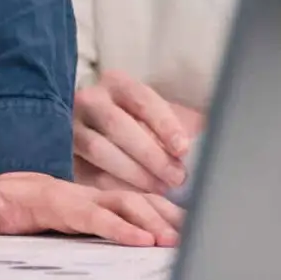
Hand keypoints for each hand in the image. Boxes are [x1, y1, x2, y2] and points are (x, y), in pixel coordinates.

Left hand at [0, 171, 183, 246]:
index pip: (90, 213)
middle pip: (123, 203)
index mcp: (55, 198)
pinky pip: (138, 205)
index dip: (116, 225)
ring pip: (136, 201)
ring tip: (188, 237)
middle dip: (150, 221)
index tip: (141, 239)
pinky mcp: (104, 205)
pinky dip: (162, 213)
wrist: (8, 181)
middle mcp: (82, 196)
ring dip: (162, 216)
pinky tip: (182, 228)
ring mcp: (96, 198)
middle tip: (176, 243)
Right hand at [73, 71, 202, 193]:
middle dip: (150, 154)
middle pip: (118, 124)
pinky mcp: (62, 150)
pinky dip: (110, 183)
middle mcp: (89, 98)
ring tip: (158, 189)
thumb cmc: (142, 127)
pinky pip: (83, 167)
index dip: (164, 124)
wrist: (99, 134)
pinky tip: (132, 196)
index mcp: (117, 83)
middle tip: (176, 177)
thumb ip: (187, 125)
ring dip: (131, 171)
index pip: (142, 99)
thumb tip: (218, 137)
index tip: (183, 148)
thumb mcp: (162, 117)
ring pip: (97, 148)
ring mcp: (70, 123)